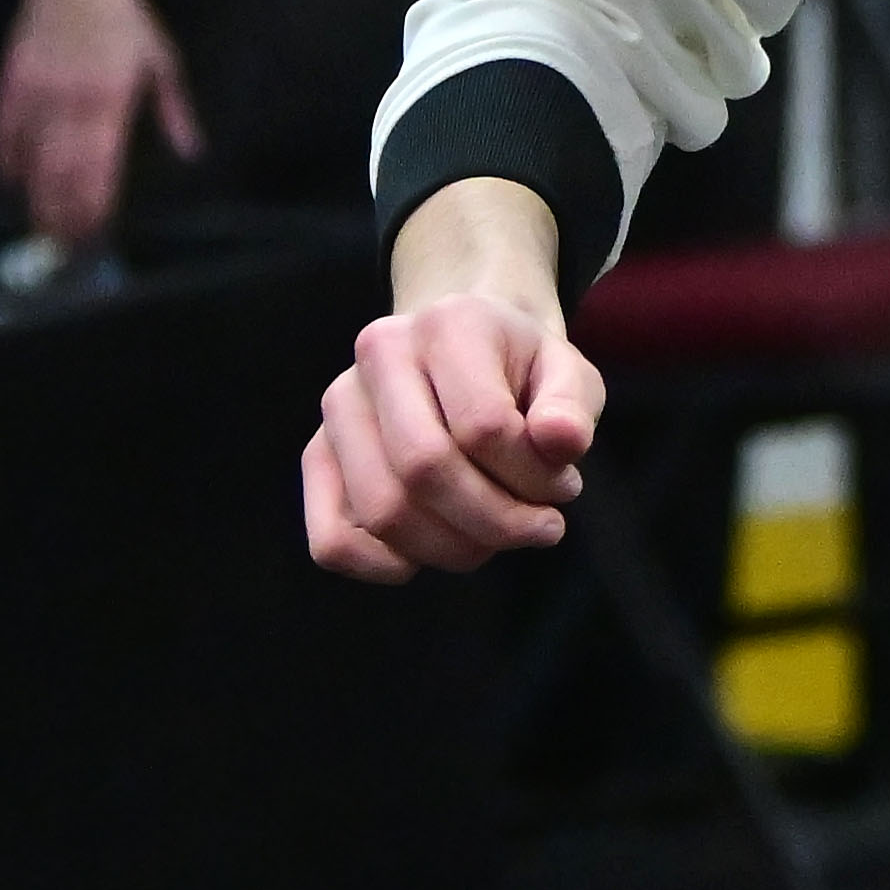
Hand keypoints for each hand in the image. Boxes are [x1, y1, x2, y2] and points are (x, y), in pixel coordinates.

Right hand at [0, 0, 201, 244]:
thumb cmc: (124, 22)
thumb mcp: (160, 61)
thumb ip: (173, 111)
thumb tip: (190, 152)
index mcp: (113, 99)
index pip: (100, 168)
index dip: (96, 205)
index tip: (97, 233)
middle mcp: (73, 102)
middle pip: (64, 174)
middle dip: (64, 215)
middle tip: (67, 245)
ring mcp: (39, 95)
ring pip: (32, 163)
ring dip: (37, 200)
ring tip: (42, 228)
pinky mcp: (13, 87)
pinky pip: (5, 138)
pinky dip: (8, 166)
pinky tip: (14, 187)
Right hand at [306, 180, 605, 579]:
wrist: (468, 351)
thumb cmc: (520, 369)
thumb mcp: (568, 373)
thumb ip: (571, 406)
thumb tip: (561, 442)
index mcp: (448, 323)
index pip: (483, 425)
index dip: (534, 476)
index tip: (565, 487)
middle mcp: (380, 355)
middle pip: (425, 470)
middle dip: (496, 520)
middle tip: (541, 527)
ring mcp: (340, 407)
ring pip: (384, 511)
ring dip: (455, 547)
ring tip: (498, 536)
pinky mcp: (317, 455)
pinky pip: (332, 540)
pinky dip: (384, 566)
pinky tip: (435, 553)